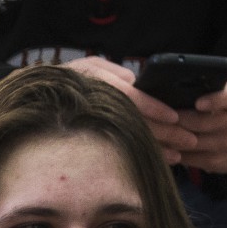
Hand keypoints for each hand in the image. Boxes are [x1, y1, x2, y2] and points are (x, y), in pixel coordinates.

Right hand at [58, 56, 192, 164]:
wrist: (37, 99)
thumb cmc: (69, 80)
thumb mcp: (92, 66)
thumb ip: (116, 73)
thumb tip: (136, 81)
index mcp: (98, 86)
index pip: (131, 98)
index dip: (153, 108)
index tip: (174, 117)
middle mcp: (96, 108)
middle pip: (136, 123)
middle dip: (165, 134)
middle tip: (189, 141)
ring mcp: (93, 125)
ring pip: (130, 140)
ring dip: (156, 149)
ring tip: (178, 157)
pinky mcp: (91, 141)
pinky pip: (120, 149)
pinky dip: (140, 155)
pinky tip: (156, 160)